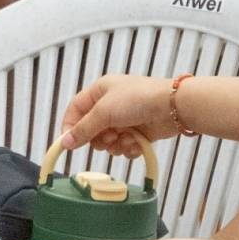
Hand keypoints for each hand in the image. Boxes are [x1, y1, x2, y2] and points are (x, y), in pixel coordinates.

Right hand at [59, 73, 174, 159]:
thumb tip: (64, 143)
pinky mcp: (139, 132)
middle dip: (98, 138)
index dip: (70, 127)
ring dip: (115, 144)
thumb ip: (83, 129)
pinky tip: (136, 144)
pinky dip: (129, 147)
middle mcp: (110, 105)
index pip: (75, 110)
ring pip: (108, 140)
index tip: (69, 144)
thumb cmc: (137, 100)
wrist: (174, 107)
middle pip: (91, 129)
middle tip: (108, 138)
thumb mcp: (104, 112)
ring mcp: (125, 119)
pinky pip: (125, 146)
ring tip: (126, 139)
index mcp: (99, 92)